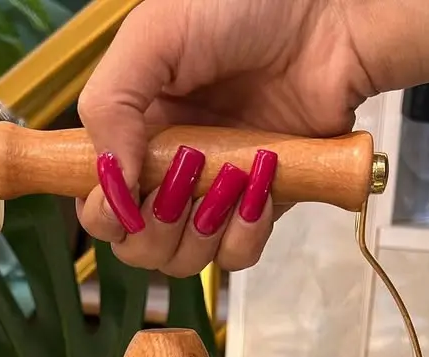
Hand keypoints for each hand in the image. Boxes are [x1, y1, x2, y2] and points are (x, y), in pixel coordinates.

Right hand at [76, 0, 428, 275]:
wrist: (330, 16)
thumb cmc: (241, 8)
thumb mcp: (154, 38)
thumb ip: (110, 108)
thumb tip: (109, 188)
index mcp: (132, 134)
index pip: (99, 205)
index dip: (103, 212)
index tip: (123, 193)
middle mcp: (168, 173)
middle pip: (138, 246)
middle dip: (155, 225)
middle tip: (187, 171)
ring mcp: (215, 194)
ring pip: (184, 260)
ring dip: (202, 228)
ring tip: (231, 170)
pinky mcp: (261, 206)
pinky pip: (237, 256)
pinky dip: (244, 231)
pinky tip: (260, 182)